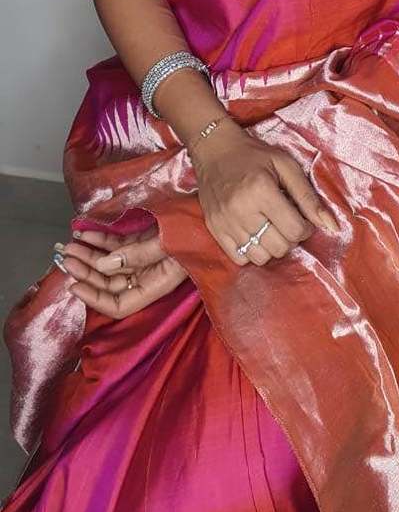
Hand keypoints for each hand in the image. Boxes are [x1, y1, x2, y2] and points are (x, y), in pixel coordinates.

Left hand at [55, 226, 187, 316]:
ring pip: (110, 263)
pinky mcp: (145, 239)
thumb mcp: (169, 240)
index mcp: (157, 284)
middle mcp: (149, 274)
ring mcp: (146, 257)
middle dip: (86, 271)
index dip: (95, 299)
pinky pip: (117, 244)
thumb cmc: (200, 226)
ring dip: (89, 254)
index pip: (120, 304)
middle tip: (66, 257)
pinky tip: (84, 232)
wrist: (219, 206)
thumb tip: (106, 264)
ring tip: (70, 244)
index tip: (74, 284)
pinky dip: (100, 239)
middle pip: (110, 283)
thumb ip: (137, 254)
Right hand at [189, 115, 338, 266]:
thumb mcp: (286, 166)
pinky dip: (251, 251)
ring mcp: (225, 222)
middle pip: (279, 247)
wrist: (215, 150)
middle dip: (290, 238)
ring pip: (261, 257)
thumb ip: (308, 197)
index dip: (306, 228)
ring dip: (272, 246)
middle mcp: (242, 210)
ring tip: (270, 227)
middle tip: (287, 221)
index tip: (303, 218)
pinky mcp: (215, 230)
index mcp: (262, 190)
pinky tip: (254, 232)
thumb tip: (332, 226)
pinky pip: (240, 258)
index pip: (295, 230)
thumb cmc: (254, 155)